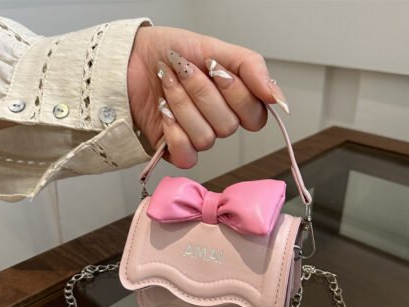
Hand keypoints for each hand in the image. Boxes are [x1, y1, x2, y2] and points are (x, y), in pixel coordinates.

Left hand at [127, 25, 288, 167]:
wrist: (131, 58)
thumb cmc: (171, 52)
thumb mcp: (217, 48)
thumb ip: (252, 69)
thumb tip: (277, 98)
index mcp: (235, 101)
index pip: (255, 116)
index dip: (237, 95)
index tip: (216, 69)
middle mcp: (220, 122)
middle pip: (229, 126)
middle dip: (202, 92)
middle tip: (184, 70)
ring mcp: (199, 137)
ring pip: (206, 138)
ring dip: (183, 105)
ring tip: (168, 83)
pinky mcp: (176, 150)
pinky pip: (187, 155)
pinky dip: (173, 131)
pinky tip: (164, 110)